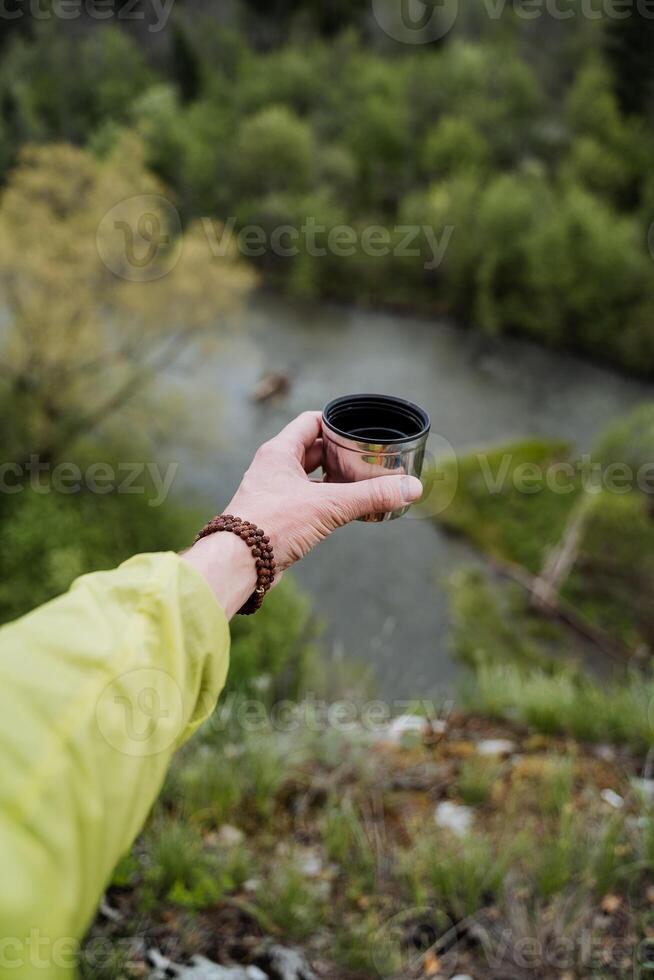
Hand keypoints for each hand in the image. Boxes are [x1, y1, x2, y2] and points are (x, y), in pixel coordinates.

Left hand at [183, 411, 422, 616]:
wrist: (238, 563)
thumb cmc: (273, 525)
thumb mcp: (328, 506)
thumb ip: (370, 496)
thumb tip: (411, 487)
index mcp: (279, 452)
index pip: (311, 422)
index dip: (335, 422)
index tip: (359, 429)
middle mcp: (273, 468)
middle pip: (311, 450)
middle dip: (338, 453)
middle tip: (366, 457)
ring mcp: (272, 493)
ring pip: (308, 478)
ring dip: (331, 479)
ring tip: (359, 483)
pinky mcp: (274, 517)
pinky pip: (304, 500)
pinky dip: (323, 501)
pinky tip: (340, 510)